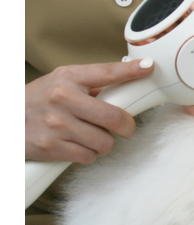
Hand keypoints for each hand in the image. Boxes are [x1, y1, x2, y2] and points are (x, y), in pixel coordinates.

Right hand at [25, 60, 153, 163]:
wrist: (7, 120)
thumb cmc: (39, 100)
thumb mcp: (61, 82)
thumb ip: (92, 84)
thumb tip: (127, 80)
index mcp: (68, 77)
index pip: (106, 72)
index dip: (131, 71)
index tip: (149, 68)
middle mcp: (62, 98)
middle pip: (114, 117)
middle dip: (127, 126)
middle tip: (124, 127)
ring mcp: (56, 124)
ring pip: (104, 142)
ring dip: (103, 142)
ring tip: (89, 135)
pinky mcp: (51, 147)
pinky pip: (88, 156)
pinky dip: (87, 154)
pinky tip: (75, 145)